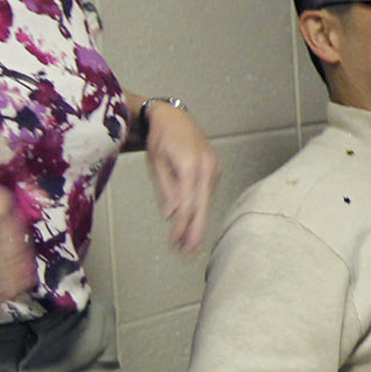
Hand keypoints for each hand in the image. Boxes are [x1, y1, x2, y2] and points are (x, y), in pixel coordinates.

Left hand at [141, 100, 218, 255]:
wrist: (174, 117)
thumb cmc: (161, 138)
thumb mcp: (157, 162)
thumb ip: (166, 188)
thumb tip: (171, 214)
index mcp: (192, 165)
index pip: (188, 203)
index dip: (182, 225)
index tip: (176, 243)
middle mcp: (208, 168)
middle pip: (202, 206)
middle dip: (195, 231)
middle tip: (189, 254)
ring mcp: (213, 169)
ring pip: (206, 202)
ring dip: (197, 224)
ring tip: (188, 246)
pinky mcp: (213, 170)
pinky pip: (206, 195)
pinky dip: (199, 210)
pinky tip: (192, 224)